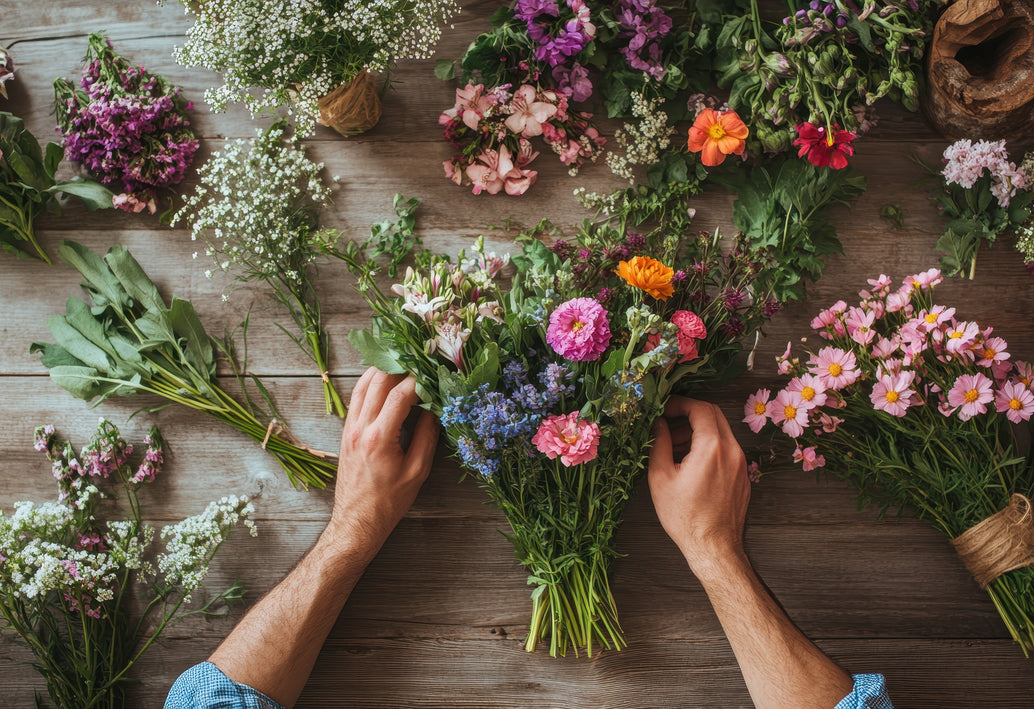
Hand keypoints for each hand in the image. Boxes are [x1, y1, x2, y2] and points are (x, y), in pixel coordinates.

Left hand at [327, 368, 438, 548]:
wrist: (357, 520)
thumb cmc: (389, 501)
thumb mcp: (417, 471)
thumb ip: (427, 435)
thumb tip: (436, 408)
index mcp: (380, 438)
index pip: (401, 395)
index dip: (420, 379)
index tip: (435, 372)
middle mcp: (360, 428)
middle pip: (378, 381)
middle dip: (400, 365)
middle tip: (420, 359)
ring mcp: (349, 428)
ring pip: (363, 384)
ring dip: (383, 369)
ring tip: (403, 361)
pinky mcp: (346, 431)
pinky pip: (356, 397)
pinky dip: (371, 382)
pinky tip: (385, 379)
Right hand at [648, 397, 748, 571]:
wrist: (714, 547)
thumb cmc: (685, 517)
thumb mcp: (660, 477)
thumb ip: (658, 443)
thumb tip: (657, 423)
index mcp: (712, 448)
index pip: (700, 407)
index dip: (679, 403)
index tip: (663, 408)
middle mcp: (732, 451)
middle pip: (714, 414)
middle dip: (688, 414)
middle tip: (667, 424)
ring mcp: (741, 463)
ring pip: (720, 431)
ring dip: (697, 431)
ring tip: (673, 447)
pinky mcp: (743, 475)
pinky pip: (726, 449)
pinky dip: (708, 446)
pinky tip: (689, 463)